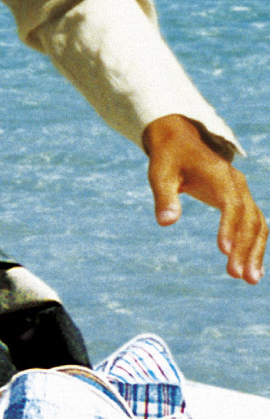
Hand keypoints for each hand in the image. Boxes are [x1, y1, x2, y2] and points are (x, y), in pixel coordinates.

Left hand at [147, 116, 265, 284]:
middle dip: (245, 248)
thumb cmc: (169, 157)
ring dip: (255, 251)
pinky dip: (255, 245)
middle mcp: (237, 184)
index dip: (229, 227)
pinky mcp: (241, 201)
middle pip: (249, 219)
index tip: (224, 251)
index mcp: (219, 176)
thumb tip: (166, 223)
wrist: (180, 139)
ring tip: (250, 280)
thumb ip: (164, 196)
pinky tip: (251, 269)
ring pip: (258, 224)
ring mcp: (242, 193)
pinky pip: (255, 225)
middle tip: (237, 276)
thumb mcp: (160, 172)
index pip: (231, 205)